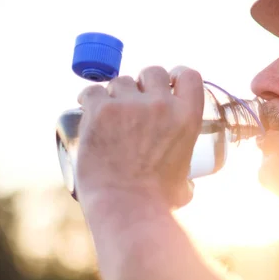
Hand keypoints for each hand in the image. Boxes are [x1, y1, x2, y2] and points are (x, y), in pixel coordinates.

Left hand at [75, 66, 203, 208]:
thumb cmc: (158, 200)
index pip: (188, 75)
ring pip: (121, 81)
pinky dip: (89, 99)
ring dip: (116, 94)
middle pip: (152, 71)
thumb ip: (187, 171)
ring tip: (110, 116)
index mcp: (188, 117)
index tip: (168, 84)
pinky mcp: (101, 111)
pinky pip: (92, 91)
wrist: (127, 207)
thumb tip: (187, 183)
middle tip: (135, 102)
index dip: (177, 76)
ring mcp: (130, 105)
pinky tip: (89, 110)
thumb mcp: (185, 177)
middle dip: (144, 83)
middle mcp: (161, 105)